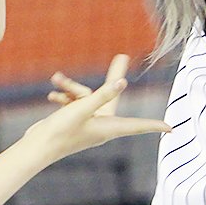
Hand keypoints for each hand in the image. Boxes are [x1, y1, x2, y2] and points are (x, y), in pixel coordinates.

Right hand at [26, 54, 170, 164]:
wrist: (34, 148)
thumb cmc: (60, 132)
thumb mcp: (82, 109)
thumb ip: (102, 96)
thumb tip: (123, 83)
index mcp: (108, 127)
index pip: (137, 126)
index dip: (154, 125)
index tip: (171, 128)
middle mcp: (101, 126)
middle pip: (111, 97)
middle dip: (112, 75)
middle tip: (121, 56)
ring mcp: (87, 123)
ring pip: (86, 97)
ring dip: (71, 89)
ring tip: (57, 80)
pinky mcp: (74, 121)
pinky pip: (74, 103)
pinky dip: (64, 97)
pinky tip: (52, 93)